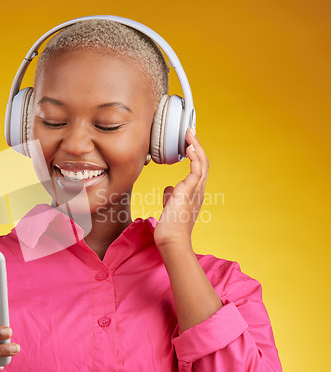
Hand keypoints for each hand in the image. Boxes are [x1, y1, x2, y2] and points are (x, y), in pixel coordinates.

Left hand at [153, 127, 208, 247]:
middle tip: (190, 131)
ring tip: (190, 133)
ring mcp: (196, 191)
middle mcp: (199, 190)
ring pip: (202, 163)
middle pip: (203, 162)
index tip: (189, 142)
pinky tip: (189, 147)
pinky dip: (194, 157)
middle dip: (197, 145)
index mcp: (195, 193)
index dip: (195, 154)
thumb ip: (171, 196)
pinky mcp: (189, 192)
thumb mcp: (170, 207)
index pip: (198, 169)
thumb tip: (169, 189)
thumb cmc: (171, 227)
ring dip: (196, 147)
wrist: (172, 240)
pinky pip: (196, 170)